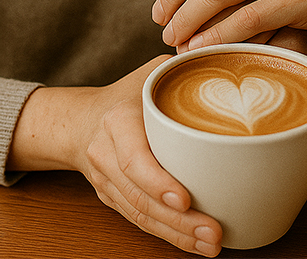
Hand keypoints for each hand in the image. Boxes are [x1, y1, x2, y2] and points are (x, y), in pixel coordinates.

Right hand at [8, 57, 222, 255]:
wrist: (79, 122)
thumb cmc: (125, 94)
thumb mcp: (148, 73)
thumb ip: (181, 70)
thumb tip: (226, 65)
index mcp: (117, 122)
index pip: (133, 159)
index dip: (157, 181)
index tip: (185, 197)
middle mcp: (107, 157)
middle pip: (141, 198)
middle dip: (178, 221)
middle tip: (214, 232)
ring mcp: (108, 184)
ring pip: (141, 217)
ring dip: (177, 235)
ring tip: (212, 244)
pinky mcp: (113, 201)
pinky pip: (140, 222)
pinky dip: (168, 236)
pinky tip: (196, 244)